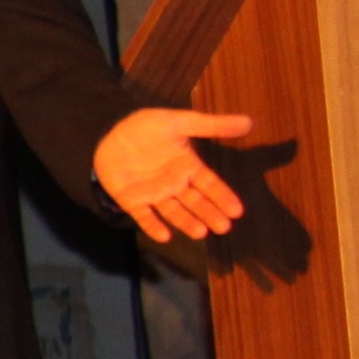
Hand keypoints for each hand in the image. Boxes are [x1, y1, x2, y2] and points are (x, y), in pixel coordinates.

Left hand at [95, 104, 254, 244]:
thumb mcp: (180, 122)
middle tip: (224, 228)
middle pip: (195, 202)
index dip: (223, 197)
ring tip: (201, 233)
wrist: (109, 131)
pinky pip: (144, 215)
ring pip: (174, 211)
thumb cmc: (147, 127)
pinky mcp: (132, 200)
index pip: (210, 184)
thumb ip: (212, 125)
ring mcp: (154, 193)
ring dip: (187, 222)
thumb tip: (249, 122)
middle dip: (209, 214)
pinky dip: (153, 226)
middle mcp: (174, 184)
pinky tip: (164, 236)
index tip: (237, 211)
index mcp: (188, 166)